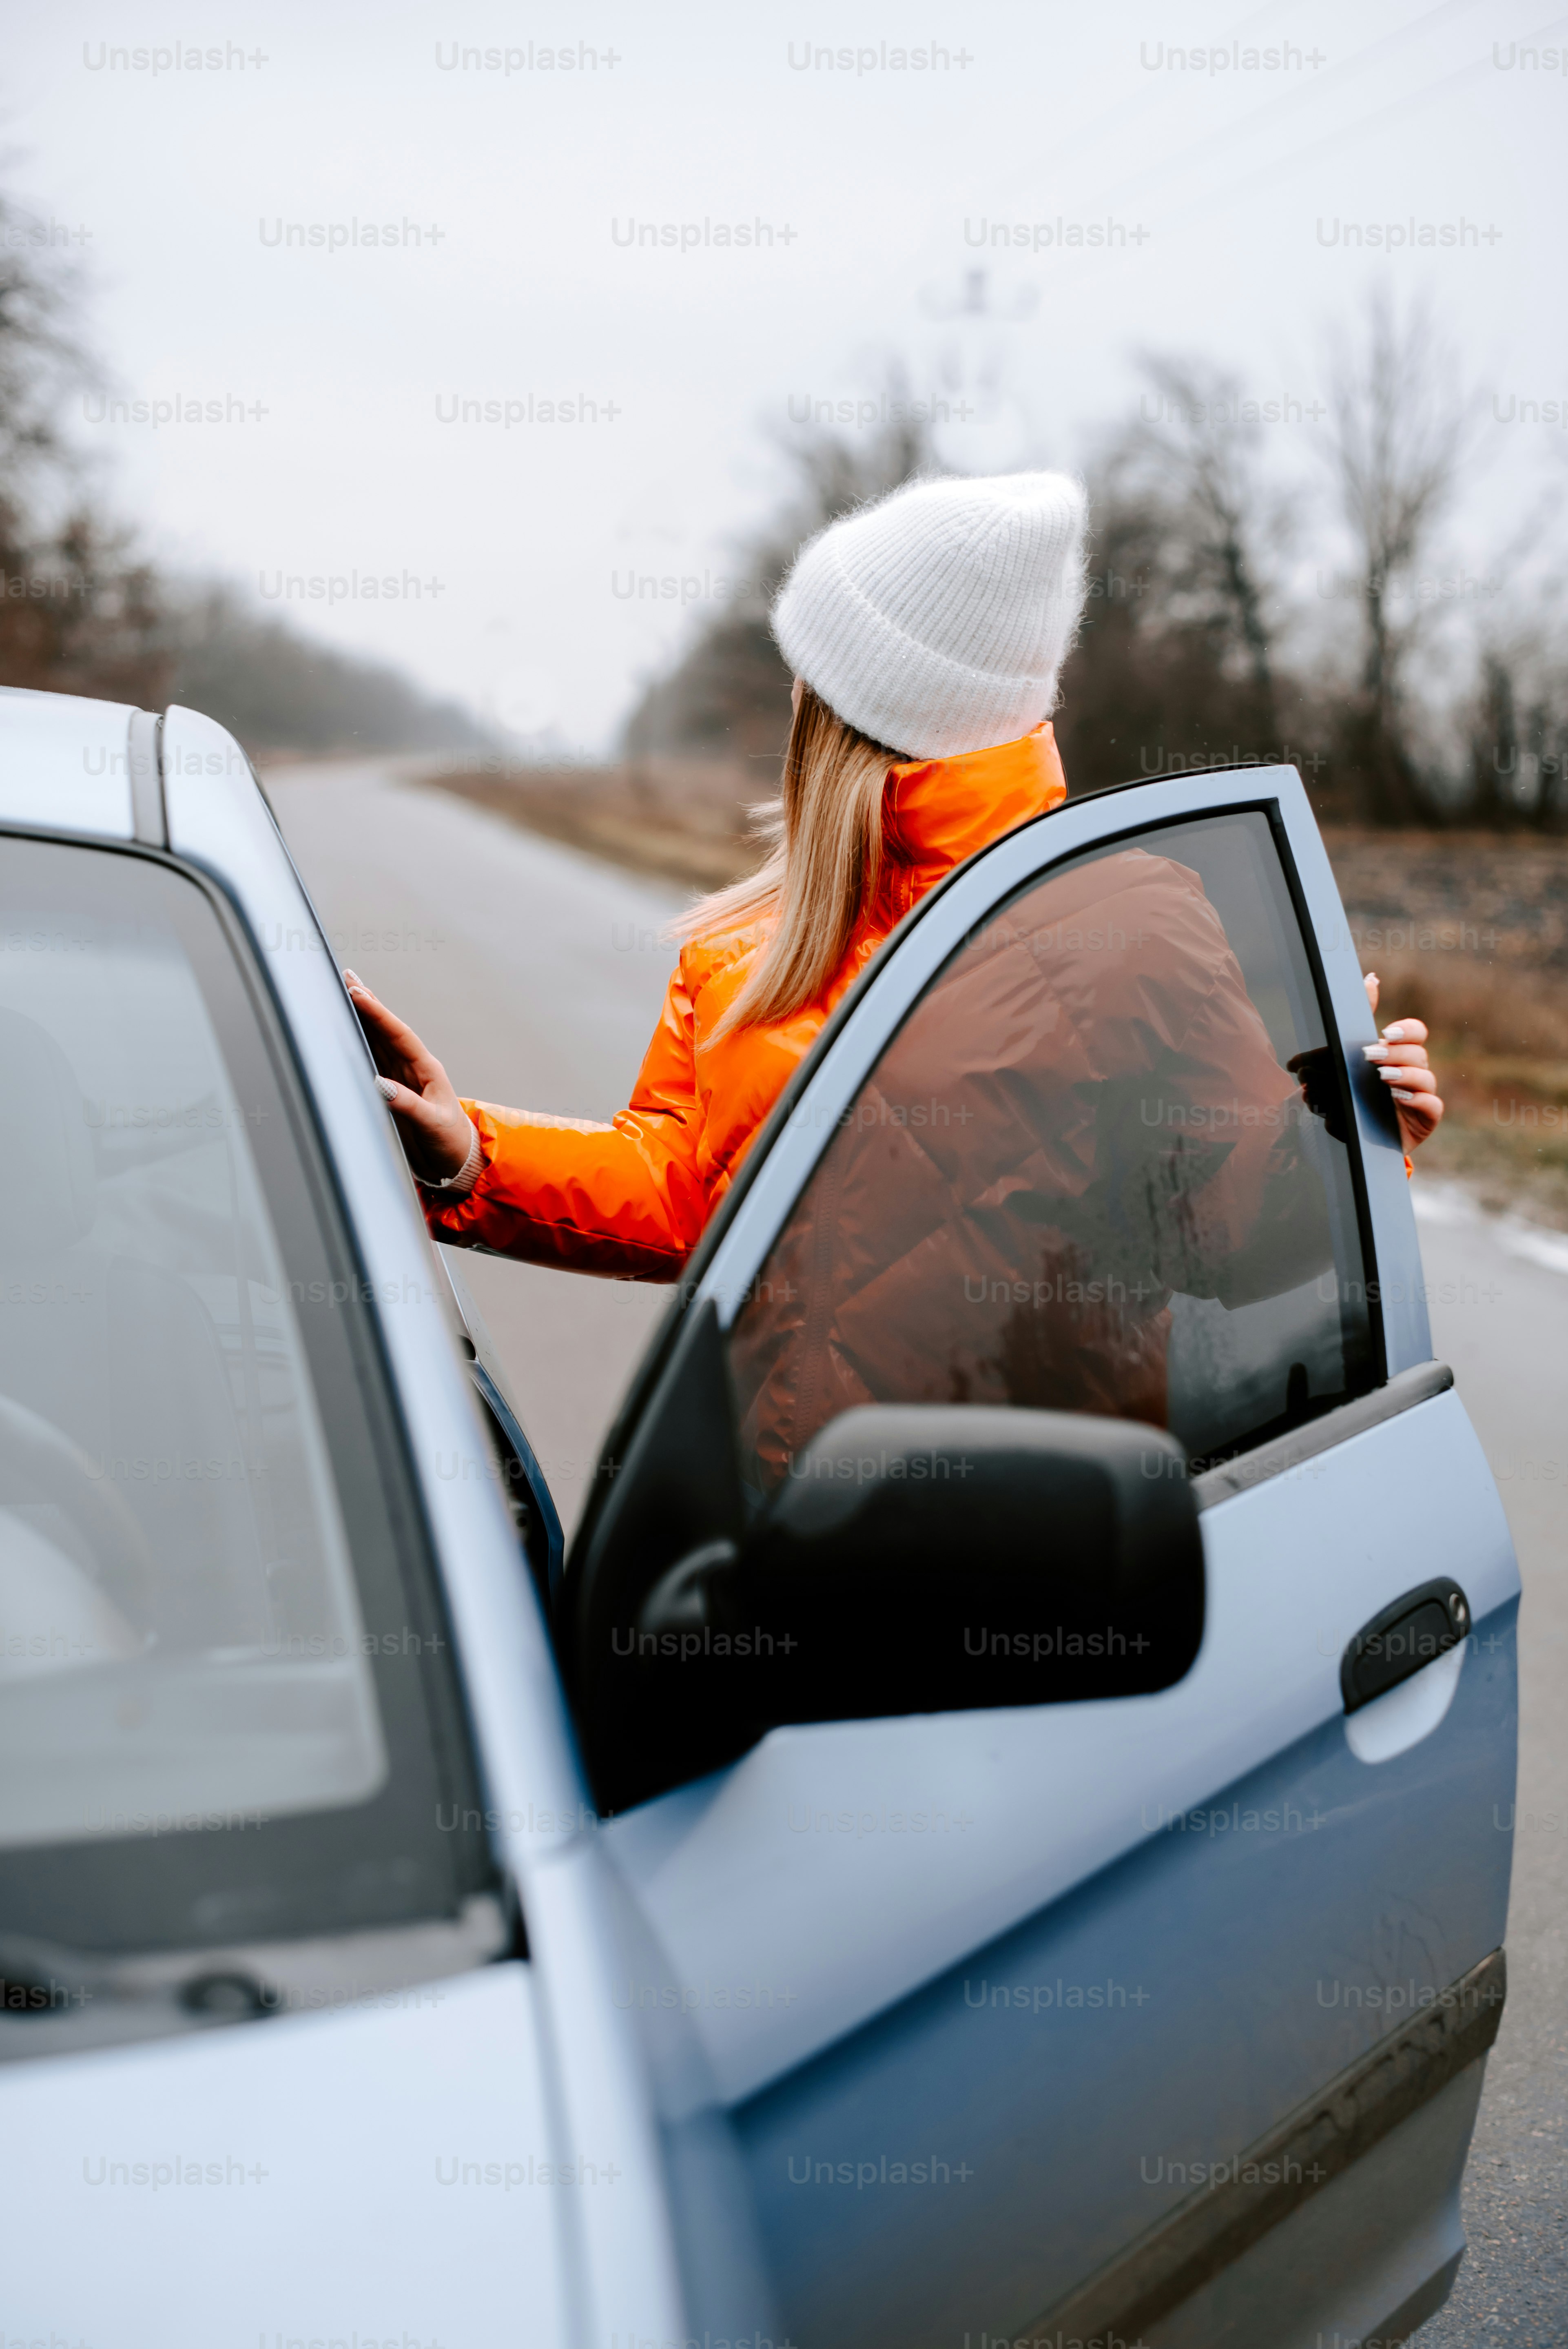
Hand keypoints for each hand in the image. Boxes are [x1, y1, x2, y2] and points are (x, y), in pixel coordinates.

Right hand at [343, 971, 474, 1181]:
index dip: (378, 1014)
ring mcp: (401, 1078)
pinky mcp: (392, 1090)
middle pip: (386, 1030)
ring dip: (362, 1019)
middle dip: (368, 1004)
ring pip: (378, 1041)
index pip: (399, 1035)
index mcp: (427, 1070)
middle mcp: (413, 1068)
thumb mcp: (432, 1124)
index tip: (357, 994)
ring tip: (345, 993)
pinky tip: (348, 1030)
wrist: (453, 1162)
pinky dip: (360, 1042)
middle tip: (347, 978)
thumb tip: (380, 1085)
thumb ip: (408, 1106)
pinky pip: (373, 1060)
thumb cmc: (450, 1142)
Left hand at [1362, 971, 1443, 1152]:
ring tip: (1383, 1078)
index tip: (1385, 1033)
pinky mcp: (1425, 1120)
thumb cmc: (1351, 1096)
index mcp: (1397, 1055)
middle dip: (1396, 1053)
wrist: (1352, 1138)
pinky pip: (1433, 1106)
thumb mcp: (1342, 1061)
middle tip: (1371, 1057)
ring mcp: (1421, 1096)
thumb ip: (1355, 1022)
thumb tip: (1371, 978)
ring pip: (1427, 1077)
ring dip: (1405, 1074)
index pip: (1415, 1032)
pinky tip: (1399, 1097)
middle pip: (1418, 1053)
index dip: (1406, 1030)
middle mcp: (1413, 1073)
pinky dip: (1419, 1100)